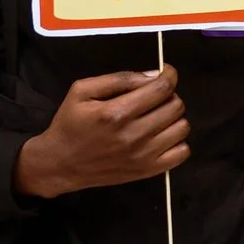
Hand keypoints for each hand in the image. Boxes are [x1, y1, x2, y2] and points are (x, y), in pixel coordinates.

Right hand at [13, 67, 189, 197]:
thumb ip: (118, 79)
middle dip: (169, 95)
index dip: (169, 75)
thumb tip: (152, 75)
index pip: (162, 89)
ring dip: (173, 117)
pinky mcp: (148, 171)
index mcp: (117, 113)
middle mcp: (134, 135)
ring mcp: (143, 156)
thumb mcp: (82, 91)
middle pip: (176, 106)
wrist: (60, 164)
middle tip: (155, 96)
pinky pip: (182, 152)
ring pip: (182, 128)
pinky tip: (161, 135)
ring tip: (157, 115)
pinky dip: (177, 141)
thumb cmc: (70, 124)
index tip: (166, 72)